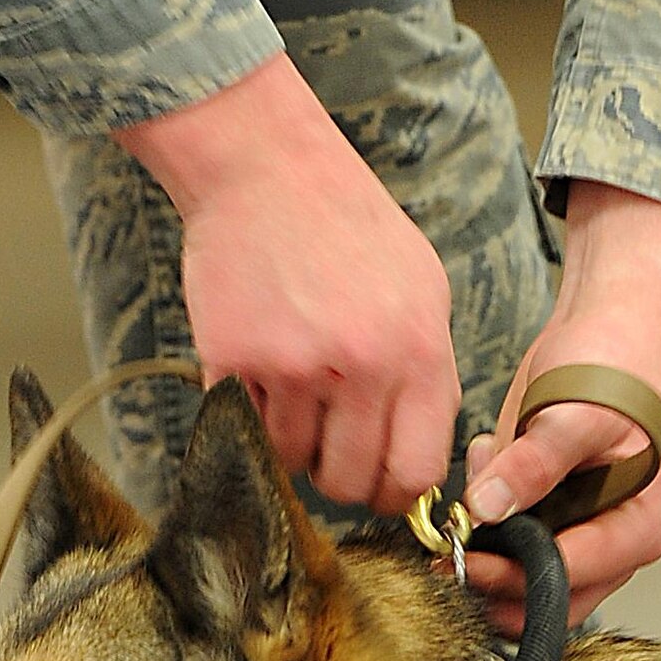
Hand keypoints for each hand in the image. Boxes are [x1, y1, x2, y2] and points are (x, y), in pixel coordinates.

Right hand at [114, 54, 459, 514]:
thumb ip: (427, 373)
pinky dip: (250, 412)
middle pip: (348, 480)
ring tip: (293, 390)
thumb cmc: (349, 226)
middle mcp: (360, 365)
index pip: (414, 471)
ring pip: (291, 459)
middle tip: (328, 446)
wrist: (266, 168)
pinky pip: (244, 427)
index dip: (393, 492)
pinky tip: (260, 367)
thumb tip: (418, 460)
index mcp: (418, 349)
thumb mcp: (423, 289)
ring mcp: (292, 366)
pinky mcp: (233, 361)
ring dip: (290, 441)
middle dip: (338, 476)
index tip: (379, 486)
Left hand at [463, 182, 660, 634]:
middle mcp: (609, 547)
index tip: (461, 553)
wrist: (607, 329)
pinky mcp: (544, 518)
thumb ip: (534, 463)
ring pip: (516, 579)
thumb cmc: (614, 366)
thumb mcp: (577, 411)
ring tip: (478, 476)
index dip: (509, 575)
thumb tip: (490, 508)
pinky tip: (486, 460)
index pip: (566, 580)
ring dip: (482, 544)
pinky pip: (503, 542)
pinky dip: (481, 514)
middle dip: (489, 573)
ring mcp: (575, 535)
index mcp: (635, 531)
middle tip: (448, 534)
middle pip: (541, 599)